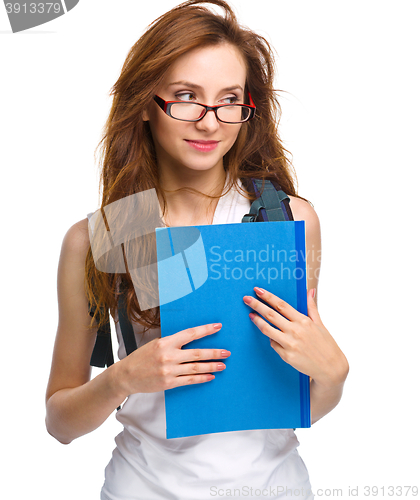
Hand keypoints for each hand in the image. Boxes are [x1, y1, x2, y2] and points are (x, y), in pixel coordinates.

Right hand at [114, 323, 230, 395]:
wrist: (126, 375)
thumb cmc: (142, 357)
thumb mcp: (155, 344)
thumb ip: (172, 342)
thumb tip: (191, 338)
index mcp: (165, 342)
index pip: (190, 334)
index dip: (205, 330)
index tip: (218, 327)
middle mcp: (168, 356)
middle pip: (197, 353)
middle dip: (214, 353)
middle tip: (226, 352)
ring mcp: (169, 371)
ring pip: (196, 368)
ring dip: (211, 366)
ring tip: (222, 365)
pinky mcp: (169, 383)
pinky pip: (189, 380)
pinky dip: (202, 378)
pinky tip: (210, 376)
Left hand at [243, 288, 348, 388]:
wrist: (331, 368)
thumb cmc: (326, 344)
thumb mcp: (320, 324)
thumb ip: (311, 307)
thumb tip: (310, 291)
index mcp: (304, 321)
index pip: (281, 305)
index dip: (268, 297)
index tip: (258, 290)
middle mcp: (296, 331)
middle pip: (271, 315)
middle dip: (257, 305)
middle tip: (246, 299)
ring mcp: (290, 344)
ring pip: (268, 330)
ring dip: (257, 321)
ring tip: (251, 315)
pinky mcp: (287, 356)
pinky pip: (273, 344)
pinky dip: (271, 339)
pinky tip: (271, 336)